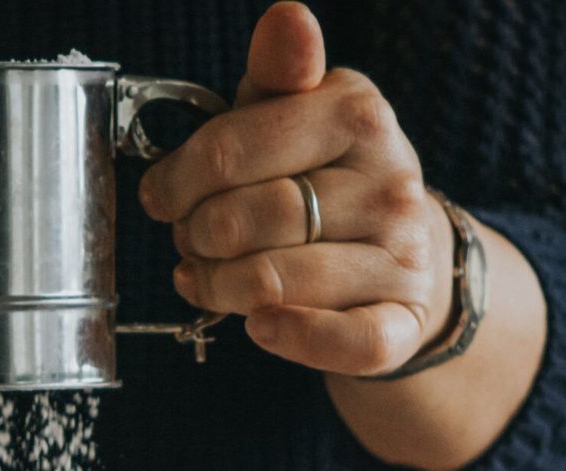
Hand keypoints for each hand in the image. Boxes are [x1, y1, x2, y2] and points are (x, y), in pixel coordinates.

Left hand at [138, 2, 454, 377]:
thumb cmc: (327, 185)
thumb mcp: (299, 118)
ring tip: (206, 281)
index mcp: (358, 116)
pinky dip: (287, 337)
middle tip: (188, 243)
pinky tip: (258, 326)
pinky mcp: (399, 324)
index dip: (176, 181)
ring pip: (273, 283)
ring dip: (218, 290)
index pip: (232, 148)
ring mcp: (400, 259)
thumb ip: (276, 77)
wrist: (406, 258)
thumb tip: (285, 18)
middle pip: (245, 221)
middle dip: (195, 238)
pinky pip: (341, 342)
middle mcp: (390, 185)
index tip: (159, 197)